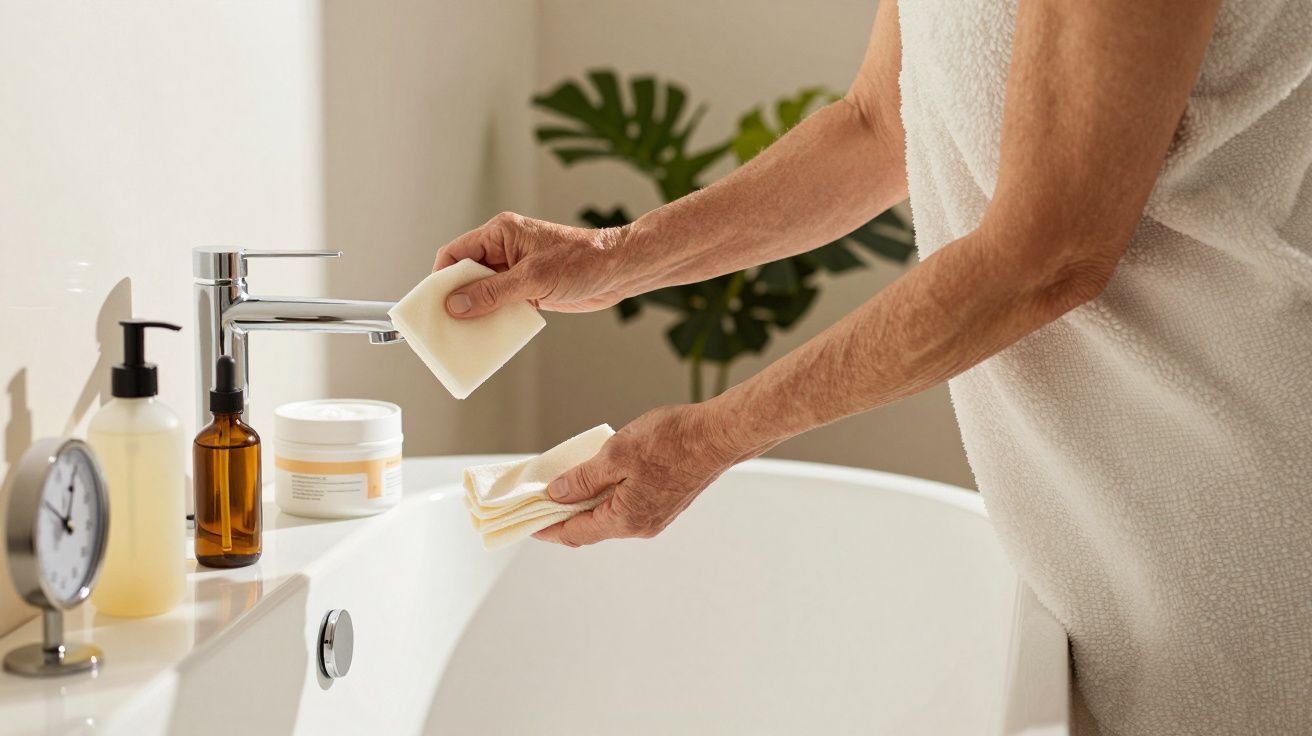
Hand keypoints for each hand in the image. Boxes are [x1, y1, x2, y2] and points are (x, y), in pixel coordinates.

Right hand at [434, 212, 635, 317]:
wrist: (619, 270)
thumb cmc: (582, 261)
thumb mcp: (533, 278)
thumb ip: (493, 293)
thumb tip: (456, 305)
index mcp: (501, 233)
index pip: (456, 252)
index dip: (441, 277)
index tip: (432, 303)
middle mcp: (505, 250)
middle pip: (467, 275)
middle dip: (456, 299)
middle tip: (444, 325)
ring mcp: (517, 271)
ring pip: (484, 293)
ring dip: (476, 313)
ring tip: (463, 336)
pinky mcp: (529, 290)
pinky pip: (502, 305)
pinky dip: (495, 319)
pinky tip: (489, 337)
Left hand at [532, 402, 762, 546]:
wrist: (718, 435)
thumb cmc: (672, 441)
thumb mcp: (615, 454)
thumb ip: (582, 479)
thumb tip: (557, 495)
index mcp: (626, 519)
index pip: (575, 533)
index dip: (548, 528)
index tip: (529, 523)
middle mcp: (641, 526)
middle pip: (592, 527)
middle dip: (566, 515)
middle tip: (543, 498)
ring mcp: (656, 516)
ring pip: (611, 515)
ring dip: (589, 503)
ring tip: (570, 481)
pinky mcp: (666, 503)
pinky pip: (628, 506)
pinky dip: (609, 496)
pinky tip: (602, 476)